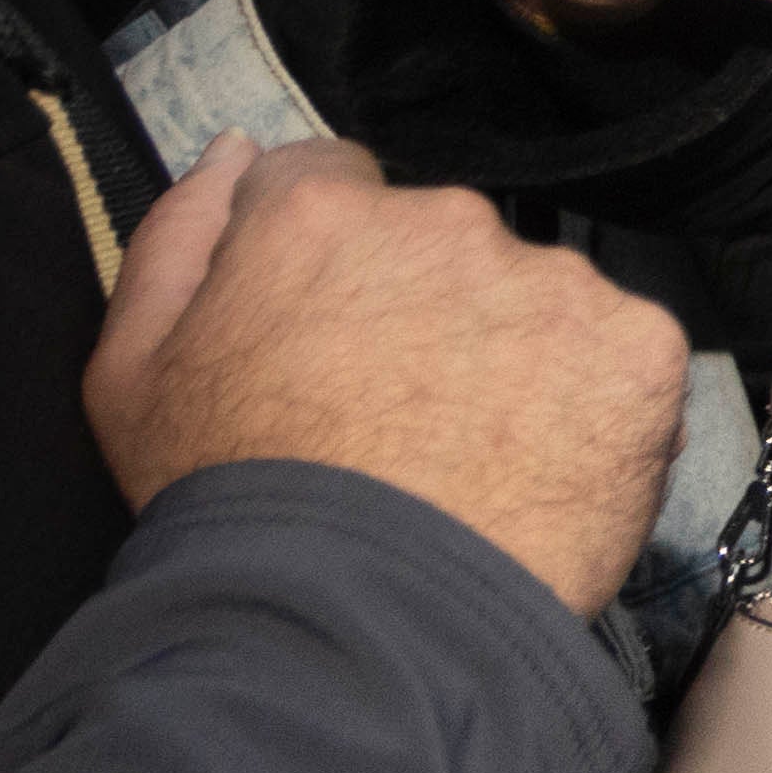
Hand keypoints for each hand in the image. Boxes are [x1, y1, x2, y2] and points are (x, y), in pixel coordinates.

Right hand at [83, 129, 685, 618]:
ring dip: (516, 358)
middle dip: (431, 312)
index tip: (333, 346)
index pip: (336, 187)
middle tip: (403, 423)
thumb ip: (178, 235)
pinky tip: (548, 477)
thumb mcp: (132, 372)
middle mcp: (446, 220)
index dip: (332, 270)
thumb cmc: (228, 505)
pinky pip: (622, 360)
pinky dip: (596, 409)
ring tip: (476, 464)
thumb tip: (237, 148)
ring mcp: (552, 283)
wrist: (360, 624)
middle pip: (445, 246)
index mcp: (322, 213)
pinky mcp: (638, 348)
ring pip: (538, 301)